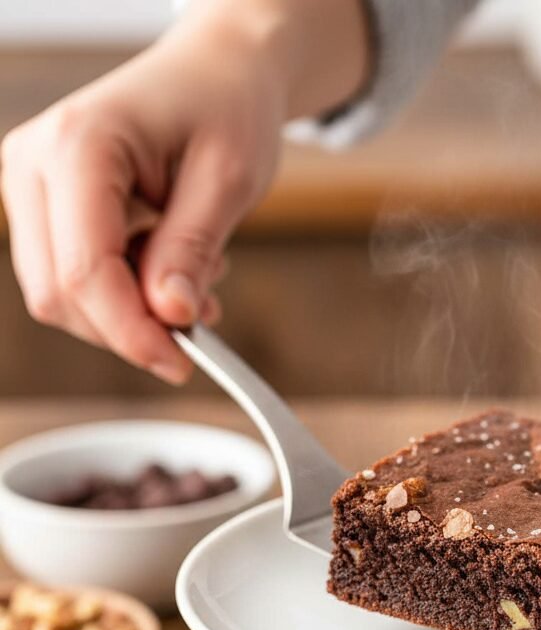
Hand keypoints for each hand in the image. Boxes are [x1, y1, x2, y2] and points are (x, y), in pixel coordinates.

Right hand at [0, 0, 369, 382]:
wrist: (215, 73)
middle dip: (129, 328)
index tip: (181, 364)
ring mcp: (29, 186)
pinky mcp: (42, 209)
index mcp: (78, 143)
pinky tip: (166, 274)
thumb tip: (168, 315)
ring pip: (59, 298)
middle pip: (60, 294)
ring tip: (191, 285)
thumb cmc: (225, 108)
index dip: (131, 332)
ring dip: (128, 316)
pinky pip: (69, 282)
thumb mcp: (229, 179)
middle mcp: (35, 162)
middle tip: (198, 322)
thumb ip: (191, 249)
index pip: (84, 270)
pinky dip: (121, 299)